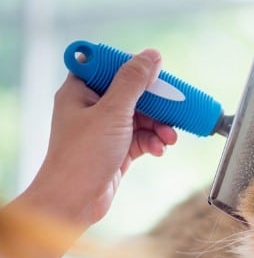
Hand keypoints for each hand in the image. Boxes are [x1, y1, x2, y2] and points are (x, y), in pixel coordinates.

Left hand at [27, 49, 176, 226]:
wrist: (75, 201)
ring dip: (158, 126)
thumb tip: (151, 56)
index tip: (155, 75)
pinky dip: (153, 142)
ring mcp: (104, 130)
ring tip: (169, 138)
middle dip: (155, 104)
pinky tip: (159, 149)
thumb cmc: (83, 156)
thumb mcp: (113, 112)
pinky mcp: (116, 150)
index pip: (108, 66)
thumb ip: (133, 82)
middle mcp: (91, 108)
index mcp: (80, 91)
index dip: (132, 68)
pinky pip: (141, 138)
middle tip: (175, 107)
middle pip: (131, 94)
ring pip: (140, 118)